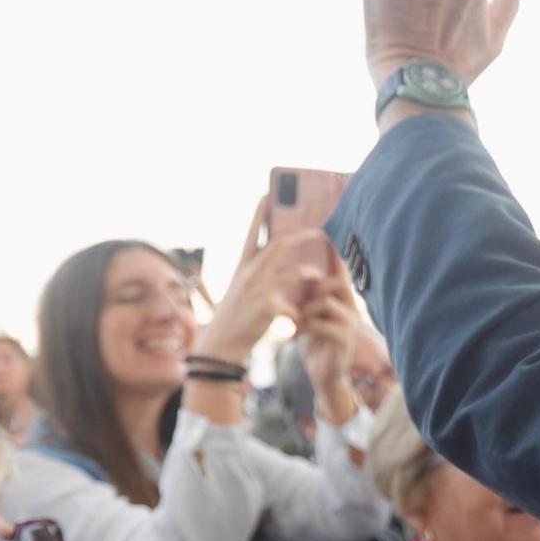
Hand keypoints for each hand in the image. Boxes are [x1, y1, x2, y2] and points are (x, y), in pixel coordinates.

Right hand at [195, 200, 322, 363]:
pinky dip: (298, 312)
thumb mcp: (239, 292)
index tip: (266, 195)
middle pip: (277, 245)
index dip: (259, 215)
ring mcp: (257, 290)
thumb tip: (270, 261)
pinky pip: (291, 304)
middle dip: (300, 236)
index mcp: (242, 269)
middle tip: (317, 231)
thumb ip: (255, 276)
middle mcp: (248, 275)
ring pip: (291, 272)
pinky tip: (298, 322)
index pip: (251, 235)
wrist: (221, 346)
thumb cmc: (233, 319)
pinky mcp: (266, 308)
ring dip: (308, 272)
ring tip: (318, 275)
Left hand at [297, 253, 361, 425]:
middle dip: (314, 285)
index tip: (323, 234)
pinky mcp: (343, 340)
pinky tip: (292, 336)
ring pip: (325, 301)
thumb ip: (309, 295)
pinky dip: (303, 327)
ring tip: (293, 322)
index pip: (339, 271)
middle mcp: (350, 307)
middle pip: (337, 281)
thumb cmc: (316, 342)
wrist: (325, 375)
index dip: (333, 254)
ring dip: (304, 309)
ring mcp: (349, 324)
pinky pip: (322, 323)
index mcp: (341, 299)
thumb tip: (294, 271)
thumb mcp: (311, 314)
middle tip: (297, 296)